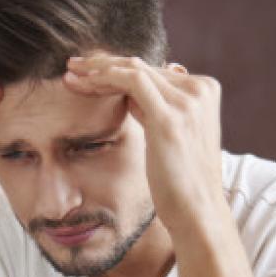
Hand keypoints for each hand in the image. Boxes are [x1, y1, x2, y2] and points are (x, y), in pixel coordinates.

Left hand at [64, 54, 228, 235]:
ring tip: (71, 74)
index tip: (89, 74)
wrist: (197, 212)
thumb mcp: (169, 138)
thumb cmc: (181, 183)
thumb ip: (156, 111)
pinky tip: (84, 84)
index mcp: (205, 91)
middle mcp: (199, 90)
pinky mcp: (169, 117)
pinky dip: (104, 77)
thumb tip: (129, 96)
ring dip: (97, 69)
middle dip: (102, 64)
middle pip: (143, 66)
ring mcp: (187, 102)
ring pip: (133, 69)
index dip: (118, 69)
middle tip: (73, 66)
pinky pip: (131, 81)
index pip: (154, 71)